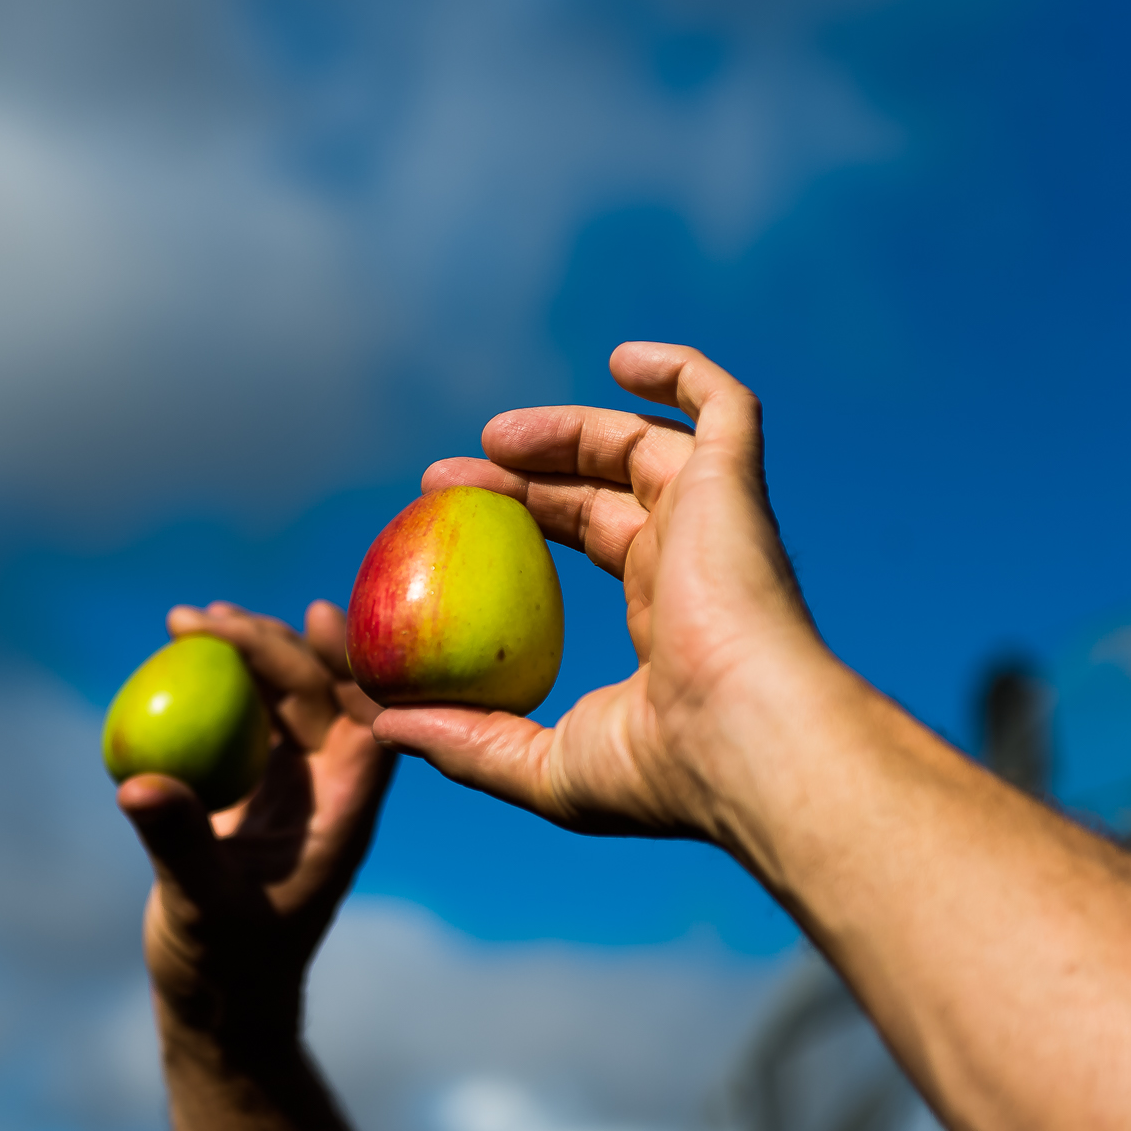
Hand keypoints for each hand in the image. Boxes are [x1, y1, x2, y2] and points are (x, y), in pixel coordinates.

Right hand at [117, 600, 395, 1045]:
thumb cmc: (227, 968)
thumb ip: (178, 844)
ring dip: (244, 656)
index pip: (366, 719)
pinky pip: (243, 721)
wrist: (220, 1005)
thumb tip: (140, 783)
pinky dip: (216, 688)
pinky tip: (177, 659)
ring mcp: (290, 787)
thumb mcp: (200, 905)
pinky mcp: (252, 791)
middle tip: (211, 615)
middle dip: (276, 644)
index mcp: (343, 811)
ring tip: (190, 621)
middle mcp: (325, 789)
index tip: (312, 615)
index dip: (351, 663)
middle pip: (320, 694)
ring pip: (282, 699)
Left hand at [371, 342, 827, 840]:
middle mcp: (695, 562)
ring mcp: (721, 520)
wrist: (747, 745)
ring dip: (570, 427)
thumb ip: (468, 742)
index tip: (443, 518)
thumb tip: (384, 724)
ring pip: (646, 441)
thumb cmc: (659, 769)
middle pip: (606, 489)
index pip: (593, 542)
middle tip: (447, 478)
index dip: (524, 520)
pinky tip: (621, 361)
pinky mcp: (739, 485)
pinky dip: (680, 370)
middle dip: (527, 474)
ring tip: (494, 435)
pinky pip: (723, 404)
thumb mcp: (541, 767)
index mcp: (665, 618)